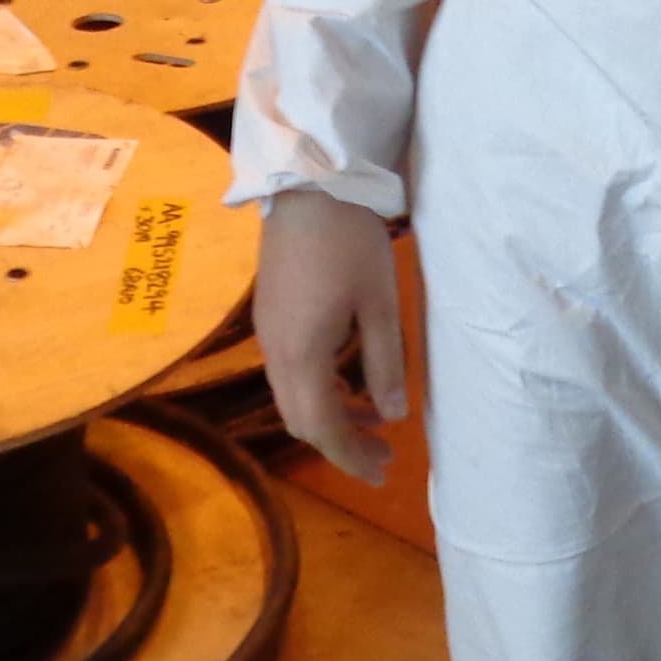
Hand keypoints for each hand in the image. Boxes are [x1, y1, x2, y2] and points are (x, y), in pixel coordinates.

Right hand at [253, 190, 410, 482]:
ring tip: (374, 419)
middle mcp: (276, 351)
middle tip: (383, 454)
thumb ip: (385, 363)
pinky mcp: (270, 315)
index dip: (351, 456)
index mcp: (302, 354)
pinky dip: (318, 389)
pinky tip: (347, 379)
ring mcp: (268, 332)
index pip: (322, 426)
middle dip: (341, 444)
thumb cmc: (350, 243)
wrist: (306, 186)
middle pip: (300, 418)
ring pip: (292, 396)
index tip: (382, 474)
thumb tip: (393, 415)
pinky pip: (289, 371)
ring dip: (330, 415)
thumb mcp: (380, 304)